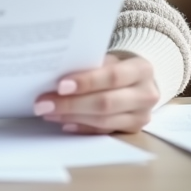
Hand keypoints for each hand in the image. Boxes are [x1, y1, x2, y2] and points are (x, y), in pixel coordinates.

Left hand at [32, 53, 159, 133]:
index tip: (60, 85)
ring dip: (72, 117)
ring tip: (49, 112)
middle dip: (71, 104)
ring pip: (103, 121)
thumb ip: (91, 65)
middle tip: (44, 103)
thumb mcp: (111, 59)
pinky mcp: (133, 130)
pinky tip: (64, 123)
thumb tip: (55, 75)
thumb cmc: (119, 66)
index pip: (113, 76)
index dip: (86, 82)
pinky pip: (103, 131)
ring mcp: (142, 116)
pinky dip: (82, 127)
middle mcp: (146, 94)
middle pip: (106, 103)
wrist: (141, 81)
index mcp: (141, 69)